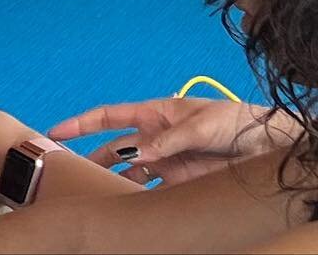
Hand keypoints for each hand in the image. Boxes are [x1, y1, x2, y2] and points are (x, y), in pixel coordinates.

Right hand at [47, 98, 296, 186]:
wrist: (265, 147)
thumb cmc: (233, 122)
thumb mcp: (201, 124)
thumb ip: (168, 139)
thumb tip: (139, 153)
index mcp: (154, 114)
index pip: (109, 117)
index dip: (82, 123)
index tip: (56, 131)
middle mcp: (154, 138)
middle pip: (114, 149)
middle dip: (92, 158)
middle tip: (70, 174)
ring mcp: (166, 162)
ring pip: (130, 173)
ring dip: (114, 182)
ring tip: (96, 194)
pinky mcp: (180, 183)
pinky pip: (152, 191)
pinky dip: (138, 199)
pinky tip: (128, 208)